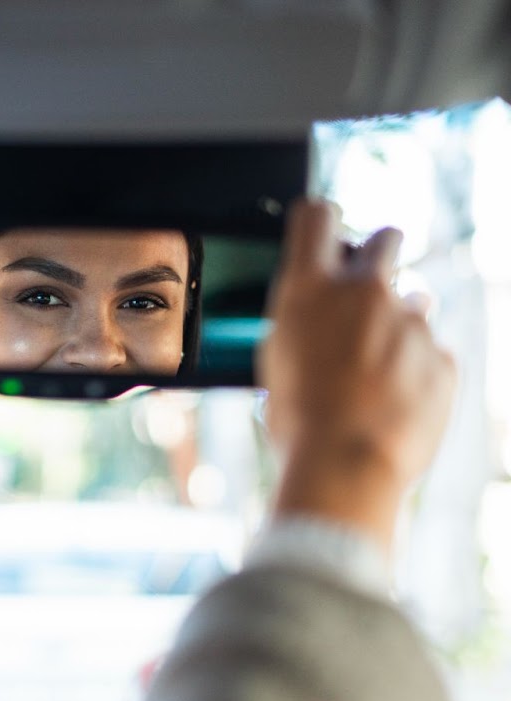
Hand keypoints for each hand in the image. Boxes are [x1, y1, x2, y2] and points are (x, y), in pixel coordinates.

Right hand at [262, 200, 456, 553]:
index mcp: (309, 289)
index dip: (319, 221)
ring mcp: (411, 322)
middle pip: (384, 239)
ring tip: (374, 371)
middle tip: (366, 289)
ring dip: (398, 323)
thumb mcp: (276, 364)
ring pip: (414, 301)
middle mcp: (364, 292)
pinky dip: (416, 370)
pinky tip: (393, 402)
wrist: (346, 465)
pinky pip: (432, 352)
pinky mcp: (442, 357)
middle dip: (378, 255)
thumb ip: (302, 324)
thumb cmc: (298, 422)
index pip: (317, 216)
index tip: (323, 233)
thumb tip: (318, 318)